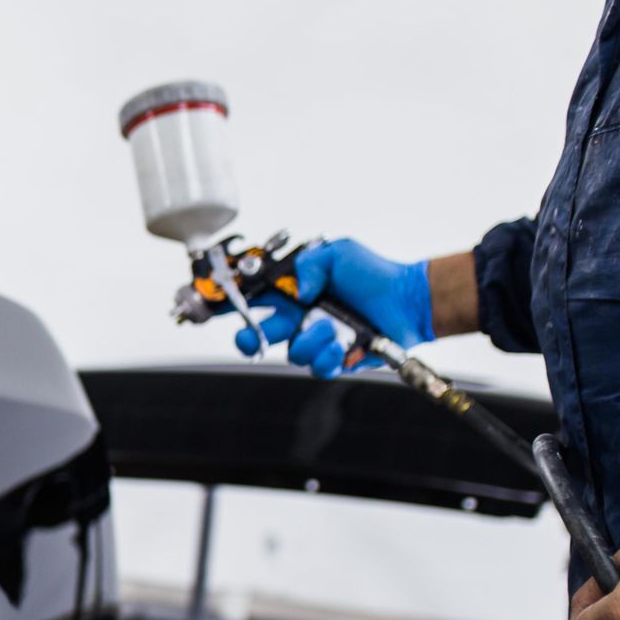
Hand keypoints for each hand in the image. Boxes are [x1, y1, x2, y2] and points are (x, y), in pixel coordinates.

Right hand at [232, 239, 434, 379]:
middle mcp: (298, 319)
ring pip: (291, 352)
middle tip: (254, 337)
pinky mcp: (332, 360)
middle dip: (249, 339)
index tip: (211, 305)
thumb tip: (297, 290)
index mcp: (292, 295)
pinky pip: (317, 366)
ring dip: (310, 339)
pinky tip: (343, 344)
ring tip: (332, 327)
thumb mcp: (338, 253)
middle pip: (256, 336)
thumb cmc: (374, 276)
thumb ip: (309, 264)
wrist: (407, 301)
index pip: (252, 300)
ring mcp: (314, 341)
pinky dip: (328, 355)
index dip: (228, 304)